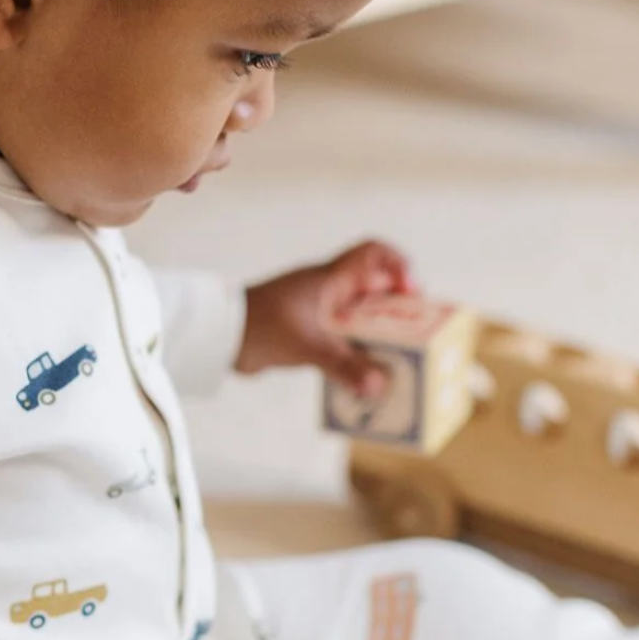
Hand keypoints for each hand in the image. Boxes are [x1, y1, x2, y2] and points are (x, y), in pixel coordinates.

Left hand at [234, 240, 417, 391]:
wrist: (220, 337)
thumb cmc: (260, 326)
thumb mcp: (307, 345)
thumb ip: (342, 365)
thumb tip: (377, 386)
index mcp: (329, 278)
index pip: (371, 253)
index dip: (398, 265)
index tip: (413, 292)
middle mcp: (328, 290)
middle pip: (375, 290)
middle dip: (398, 310)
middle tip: (418, 334)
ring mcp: (319, 311)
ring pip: (361, 318)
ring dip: (379, 336)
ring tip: (400, 362)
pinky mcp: (310, 333)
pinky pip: (344, 339)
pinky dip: (358, 353)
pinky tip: (366, 377)